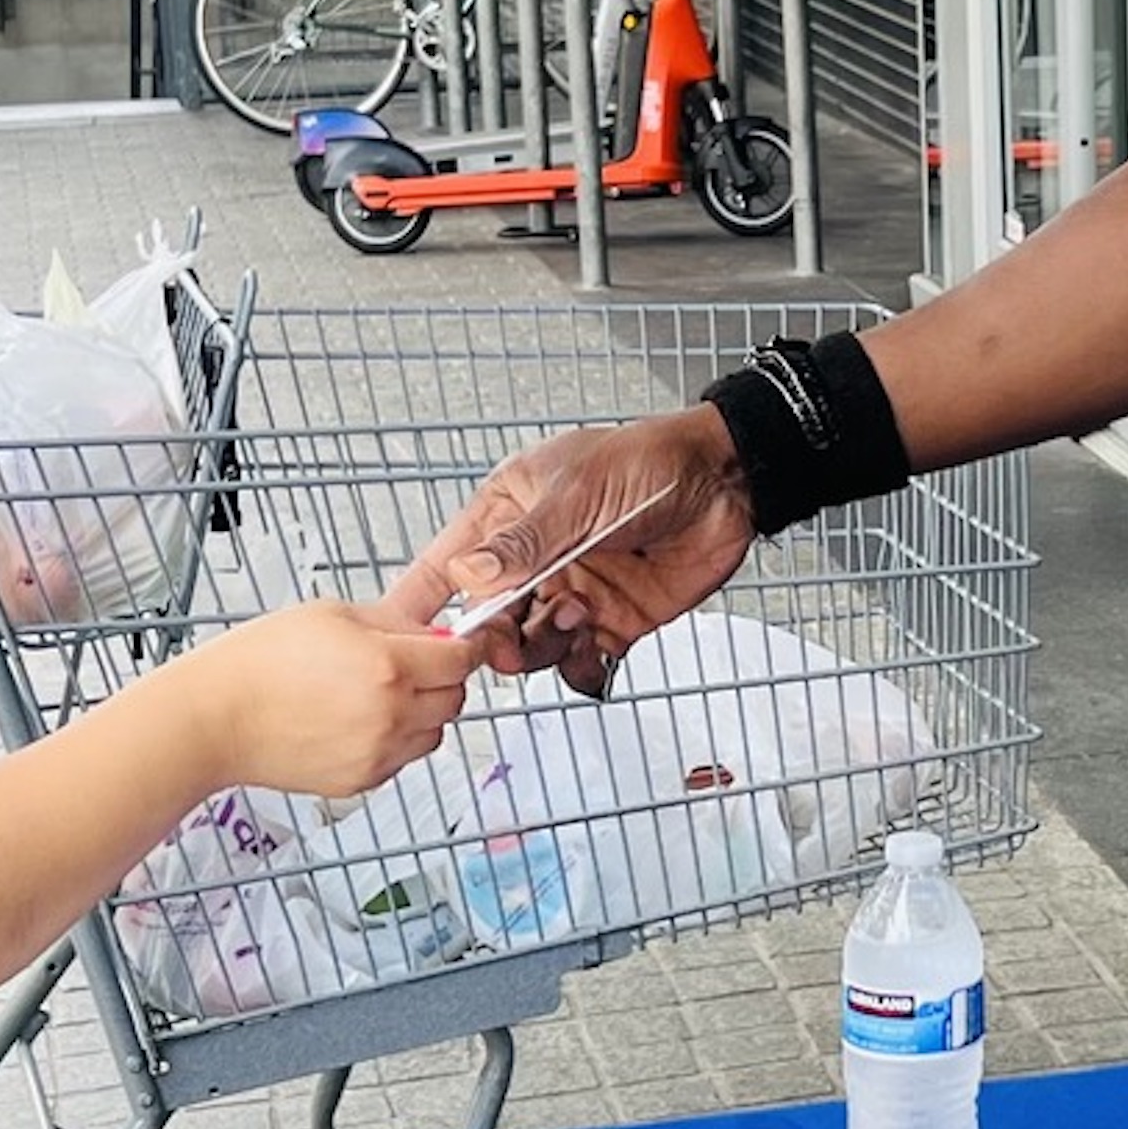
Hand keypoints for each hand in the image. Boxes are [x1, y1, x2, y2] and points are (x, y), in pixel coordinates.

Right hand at [189, 590, 482, 802]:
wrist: (216, 717)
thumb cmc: (260, 661)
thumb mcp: (334, 614)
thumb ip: (395, 622)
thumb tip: (434, 632)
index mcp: (389, 666)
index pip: (462, 659)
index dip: (462, 647)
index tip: (454, 643)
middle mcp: (392, 715)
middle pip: (455, 699)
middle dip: (442, 679)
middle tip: (410, 665)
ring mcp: (379, 754)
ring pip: (434, 733)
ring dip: (421, 713)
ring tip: (376, 695)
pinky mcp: (362, 781)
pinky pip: (401, 758)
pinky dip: (393, 741)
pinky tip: (354, 721)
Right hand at [406, 406, 755, 691]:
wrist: (725, 483)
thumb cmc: (649, 462)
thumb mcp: (577, 493)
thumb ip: (523, 542)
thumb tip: (467, 576)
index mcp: (508, 515)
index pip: (448, 563)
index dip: (421, 602)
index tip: (402, 637)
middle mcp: (534, 559)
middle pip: (488, 618)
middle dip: (493, 637)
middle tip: (509, 643)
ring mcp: (570, 591)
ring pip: (529, 645)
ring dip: (542, 645)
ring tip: (575, 617)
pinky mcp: (610, 620)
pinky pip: (578, 660)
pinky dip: (579, 666)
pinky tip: (592, 647)